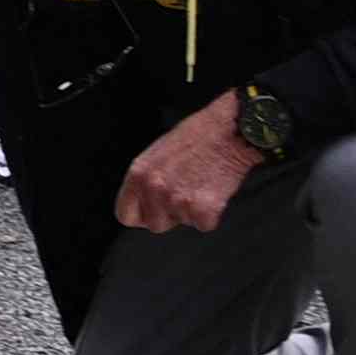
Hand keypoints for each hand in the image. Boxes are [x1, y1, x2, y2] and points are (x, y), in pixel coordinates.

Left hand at [116, 92, 265, 234]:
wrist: (229, 129)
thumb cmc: (198, 135)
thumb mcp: (159, 152)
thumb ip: (148, 179)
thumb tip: (145, 199)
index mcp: (138, 173)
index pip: (126, 215)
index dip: (143, 215)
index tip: (154, 211)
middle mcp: (153, 188)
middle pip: (156, 225)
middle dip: (171, 215)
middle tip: (187, 191)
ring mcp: (176, 200)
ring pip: (183, 223)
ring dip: (193, 211)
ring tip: (202, 184)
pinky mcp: (202, 209)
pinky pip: (205, 224)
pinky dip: (213, 213)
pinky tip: (215, 190)